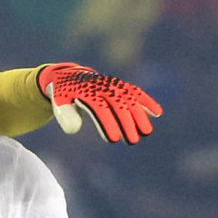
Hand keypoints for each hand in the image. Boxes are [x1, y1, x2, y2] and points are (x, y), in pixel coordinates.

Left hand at [38, 63, 162, 144]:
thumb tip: (73, 129)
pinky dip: (147, 101)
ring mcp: (113, 85)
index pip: (100, 108)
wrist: (69, 75)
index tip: (114, 139)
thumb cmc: (64, 94)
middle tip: (133, 141)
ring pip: (130, 99)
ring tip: (147, 132)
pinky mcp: (120, 85)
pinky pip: (136, 92)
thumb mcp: (59, 102)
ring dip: (140, 115)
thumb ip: (65, 114)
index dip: (107, 123)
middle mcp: (103, 87)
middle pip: (118, 105)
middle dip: (127, 123)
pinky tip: (157, 114)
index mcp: (87, 91)